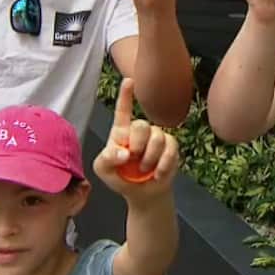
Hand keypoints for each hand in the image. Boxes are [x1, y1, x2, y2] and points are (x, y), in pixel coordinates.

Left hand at [94, 78, 178, 200]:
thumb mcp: (103, 169)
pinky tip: (157, 174)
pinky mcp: (171, 147)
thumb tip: (125, 154)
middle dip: (137, 145)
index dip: (126, 95)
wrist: (142, 194)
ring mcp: (157, 137)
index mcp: (121, 131)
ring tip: (144, 170)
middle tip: (133, 159)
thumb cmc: (120, 177)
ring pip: (157, 138)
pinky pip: (170, 150)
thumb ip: (106, 158)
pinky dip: (162, 165)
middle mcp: (140, 130)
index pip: (123, 110)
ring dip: (149, 159)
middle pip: (141, 125)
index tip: (129, 80)